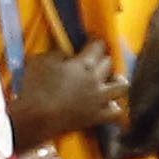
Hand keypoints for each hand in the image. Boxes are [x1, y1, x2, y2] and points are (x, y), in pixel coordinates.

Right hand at [9, 44, 123, 143]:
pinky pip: (115, 112)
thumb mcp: (41, 61)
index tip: (92, 40)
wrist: (36, 119)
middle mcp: (96, 79)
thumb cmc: (35, 87)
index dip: (95, 41)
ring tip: (112, 80)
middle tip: (95, 59)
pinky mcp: (96, 117)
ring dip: (118, 80)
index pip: (98, 46)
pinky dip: (114, 106)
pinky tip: (109, 104)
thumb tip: (65, 52)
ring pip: (122, 87)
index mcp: (84, 64)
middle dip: (103, 58)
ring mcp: (99, 99)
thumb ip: (56, 53)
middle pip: (109, 62)